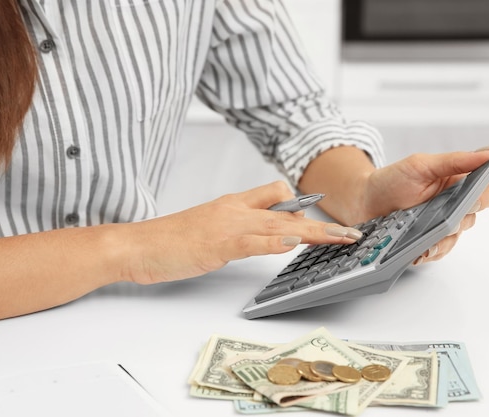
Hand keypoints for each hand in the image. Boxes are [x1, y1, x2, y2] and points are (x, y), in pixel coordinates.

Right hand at [121, 181, 362, 284]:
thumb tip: (268, 233)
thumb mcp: (212, 227)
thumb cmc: (172, 239)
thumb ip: (239, 227)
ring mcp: (227, 225)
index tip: (326, 219)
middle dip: (322, 223)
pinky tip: (293, 243)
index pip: (277, 195)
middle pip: (289, 210)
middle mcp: (235, 209)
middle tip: (350, 234)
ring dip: (314, 231)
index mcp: (233, 204)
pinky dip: (274, 241)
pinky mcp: (217, 244)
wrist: (138, 245)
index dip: (304, 206)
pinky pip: (252, 240)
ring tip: (341, 239)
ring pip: (279, 223)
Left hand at [361, 147, 488, 264]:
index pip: (486, 195)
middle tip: (440, 218)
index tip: (467, 200)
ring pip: (455, 238)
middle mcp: (452, 207)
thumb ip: (455, 160)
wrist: (363, 201)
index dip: (481, 199)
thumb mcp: (421, 165)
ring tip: (425, 239)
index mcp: (456, 184)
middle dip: (456, 220)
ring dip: (442, 239)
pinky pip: (438, 252)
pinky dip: (429, 252)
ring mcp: (439, 226)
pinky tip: (419, 250)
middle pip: (471, 219)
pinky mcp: (426, 242)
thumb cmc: (391, 180)